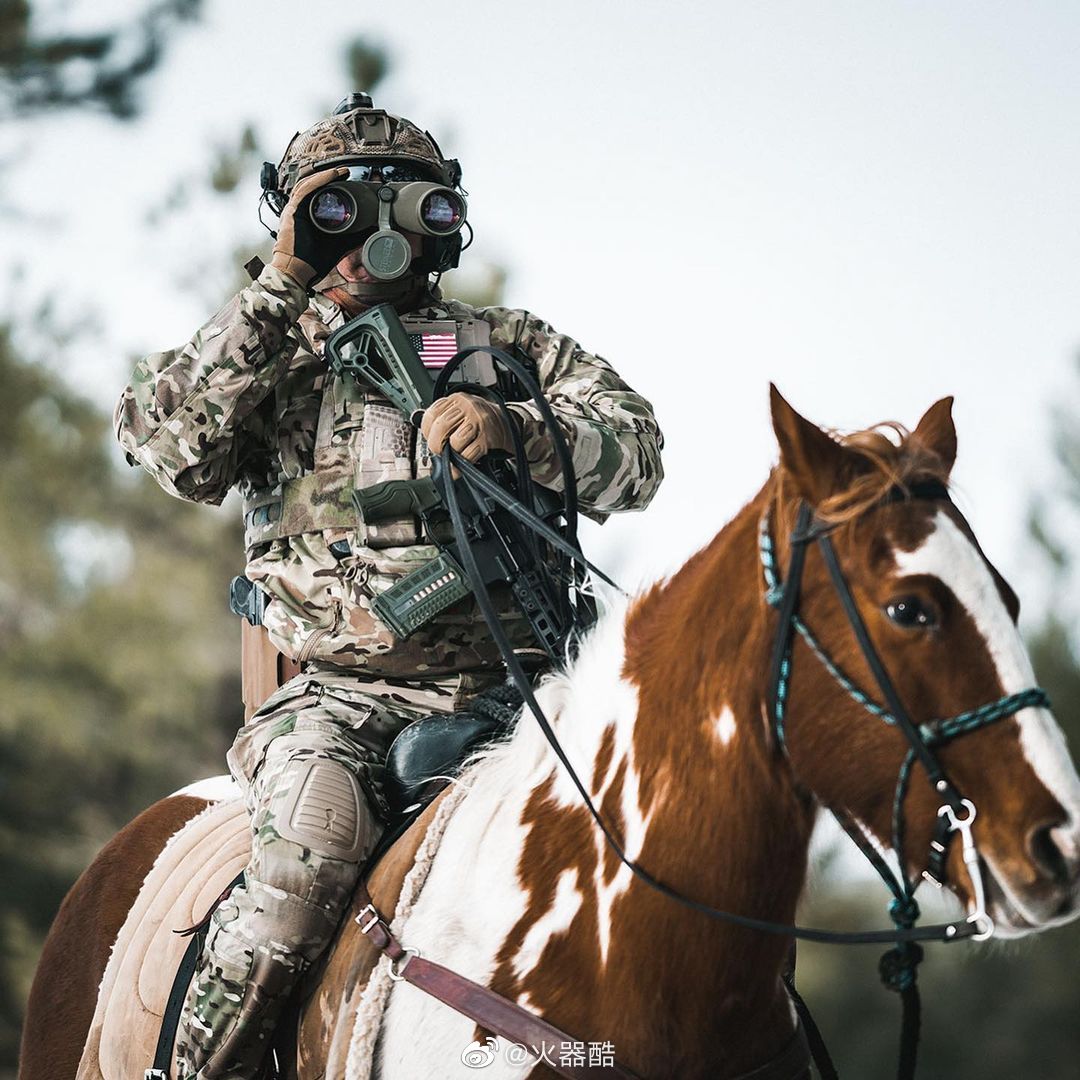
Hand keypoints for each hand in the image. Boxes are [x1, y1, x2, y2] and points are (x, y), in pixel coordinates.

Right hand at [270, 167, 353, 287]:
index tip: (346, 180)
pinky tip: (331, 175)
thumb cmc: (312, 262)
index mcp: (307, 217)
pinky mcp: (293, 211)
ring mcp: (294, 209)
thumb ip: (351, 236)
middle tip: (345, 172)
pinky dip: (319, 181)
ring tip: (340, 171)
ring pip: (308, 184)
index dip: (331, 185)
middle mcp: (299, 210)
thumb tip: (369, 230)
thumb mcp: (337, 245)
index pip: (318, 194)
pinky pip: (306, 190)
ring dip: (325, 175)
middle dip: (328, 177)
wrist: (296, 272)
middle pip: (312, 186)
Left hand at [421, 393, 514, 465]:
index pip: (431, 414)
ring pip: (454, 441)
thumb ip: (443, 421)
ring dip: (452, 454)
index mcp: (456, 400)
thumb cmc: (481, 422)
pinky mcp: (488, 438)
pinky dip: (463, 463)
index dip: (427, 431)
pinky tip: (464, 463)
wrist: (510, 425)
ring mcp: (479, 421)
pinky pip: (469, 454)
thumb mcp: (461, 414)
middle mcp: (467, 407)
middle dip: (436, 445)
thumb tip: (427, 437)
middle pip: (441, 426)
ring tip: (455, 456)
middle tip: (440, 451)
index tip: (430, 439)